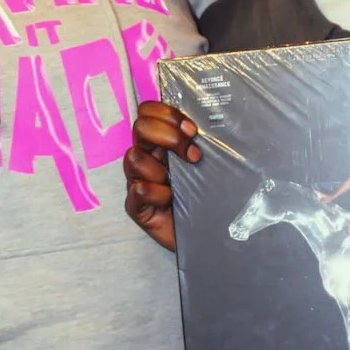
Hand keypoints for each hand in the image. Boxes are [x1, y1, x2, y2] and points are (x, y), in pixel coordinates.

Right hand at [123, 100, 200, 251]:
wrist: (208, 236)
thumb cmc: (208, 198)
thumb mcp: (208, 165)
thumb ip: (201, 143)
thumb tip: (215, 120)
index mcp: (160, 143)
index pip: (148, 112)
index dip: (167, 114)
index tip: (192, 130)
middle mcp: (146, 158)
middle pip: (140, 127)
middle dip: (169, 136)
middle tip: (193, 155)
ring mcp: (137, 181)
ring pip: (134, 157)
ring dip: (161, 169)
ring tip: (179, 185)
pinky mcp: (136, 207)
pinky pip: (139, 190)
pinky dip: (158, 193)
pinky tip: (170, 201)